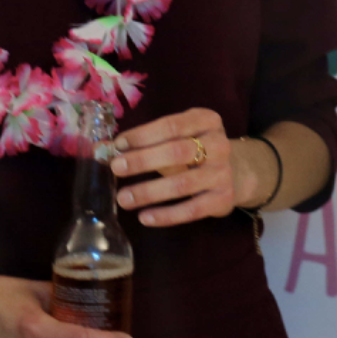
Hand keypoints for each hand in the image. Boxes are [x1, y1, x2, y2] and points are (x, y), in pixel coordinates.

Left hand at [109, 108, 242, 226]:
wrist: (234, 172)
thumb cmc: (195, 150)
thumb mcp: (176, 137)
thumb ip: (143, 142)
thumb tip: (102, 149)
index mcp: (206, 120)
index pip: (171, 125)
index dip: (143, 135)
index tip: (118, 145)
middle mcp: (219, 144)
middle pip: (177, 152)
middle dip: (143, 160)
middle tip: (116, 168)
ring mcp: (222, 173)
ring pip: (182, 184)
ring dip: (149, 192)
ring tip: (123, 198)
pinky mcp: (223, 199)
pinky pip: (192, 210)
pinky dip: (166, 215)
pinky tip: (144, 217)